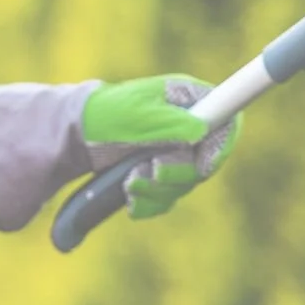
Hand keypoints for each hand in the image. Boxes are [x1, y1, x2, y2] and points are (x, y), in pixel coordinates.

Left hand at [81, 74, 240, 218]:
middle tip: (152, 170)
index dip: (221, 147)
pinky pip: (167, 199)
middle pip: (207, 162)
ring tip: (129, 181)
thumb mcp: (138, 115)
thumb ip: (173, 123)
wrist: (76, 136)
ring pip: (185, 184)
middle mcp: (188, 127)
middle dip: (177, 173)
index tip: (202, 165)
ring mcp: (176, 153)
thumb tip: (203, 132)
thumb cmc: (106, 115)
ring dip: (157, 190)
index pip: (227, 123)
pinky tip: (128, 194)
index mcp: (189, 101)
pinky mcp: (161, 176)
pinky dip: (148, 202)